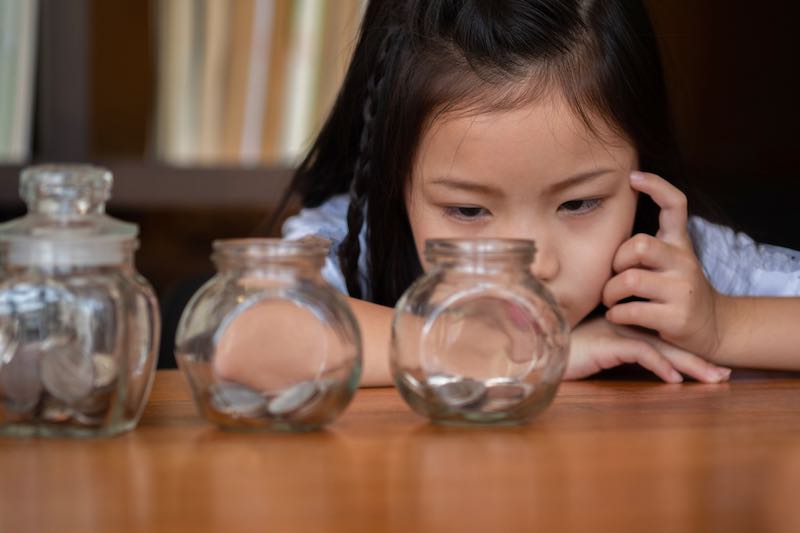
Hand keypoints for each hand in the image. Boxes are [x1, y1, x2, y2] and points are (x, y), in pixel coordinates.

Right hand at [564, 316, 730, 382]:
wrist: (538, 349)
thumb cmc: (564, 351)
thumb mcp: (597, 352)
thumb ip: (618, 352)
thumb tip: (647, 368)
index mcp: (626, 327)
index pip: (664, 338)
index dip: (689, 353)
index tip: (712, 369)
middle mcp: (627, 326)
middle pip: (671, 342)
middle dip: (699, 360)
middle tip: (725, 374)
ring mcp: (618, 333)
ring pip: (663, 347)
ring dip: (690, 365)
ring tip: (713, 379)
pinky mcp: (608, 343)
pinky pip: (642, 353)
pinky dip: (660, 366)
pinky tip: (674, 380)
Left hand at [603, 171, 724, 357]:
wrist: (712, 329)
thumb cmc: (674, 292)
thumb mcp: (668, 263)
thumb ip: (645, 246)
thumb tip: (602, 218)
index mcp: (680, 244)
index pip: (675, 204)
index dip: (656, 186)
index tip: (633, 177)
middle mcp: (684, 262)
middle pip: (640, 245)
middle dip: (616, 260)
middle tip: (613, 276)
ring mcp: (683, 290)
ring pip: (629, 280)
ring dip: (609, 293)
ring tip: (610, 300)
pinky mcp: (678, 318)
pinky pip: (631, 310)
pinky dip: (616, 314)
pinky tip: (618, 316)